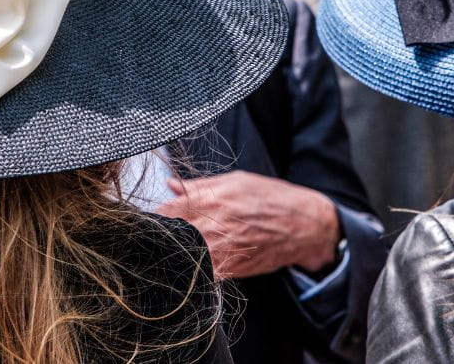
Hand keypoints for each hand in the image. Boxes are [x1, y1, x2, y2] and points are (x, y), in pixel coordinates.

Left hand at [157, 170, 339, 278]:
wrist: (304, 227)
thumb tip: (170, 184)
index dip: (154, 215)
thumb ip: (200, 185)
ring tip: (174, 249)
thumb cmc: (271, 198)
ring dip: (175, 253)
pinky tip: (193, 262)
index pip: (166, 210)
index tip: (150, 218)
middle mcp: (214, 225)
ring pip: (183, 256)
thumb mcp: (237, 181)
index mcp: (212, 199)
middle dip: (161, 236)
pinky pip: (201, 273)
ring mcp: (222, 250)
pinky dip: (193, 269)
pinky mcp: (230, 269)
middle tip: (156, 236)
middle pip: (170, 235)